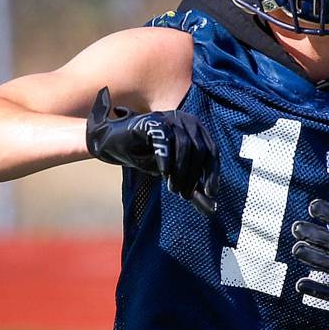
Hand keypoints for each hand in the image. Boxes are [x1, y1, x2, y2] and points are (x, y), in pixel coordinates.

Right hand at [86, 87, 218, 214]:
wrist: (116, 144)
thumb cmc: (148, 157)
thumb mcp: (174, 175)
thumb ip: (193, 188)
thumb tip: (212, 210)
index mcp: (196, 130)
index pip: (212, 152)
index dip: (212, 173)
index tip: (210, 193)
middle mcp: (187, 120)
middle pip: (200, 150)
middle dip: (193, 176)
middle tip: (183, 194)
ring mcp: (170, 118)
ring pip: (185, 145)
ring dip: (180, 171)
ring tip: (172, 188)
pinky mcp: (153, 120)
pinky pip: (164, 138)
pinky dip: (166, 157)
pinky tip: (163, 173)